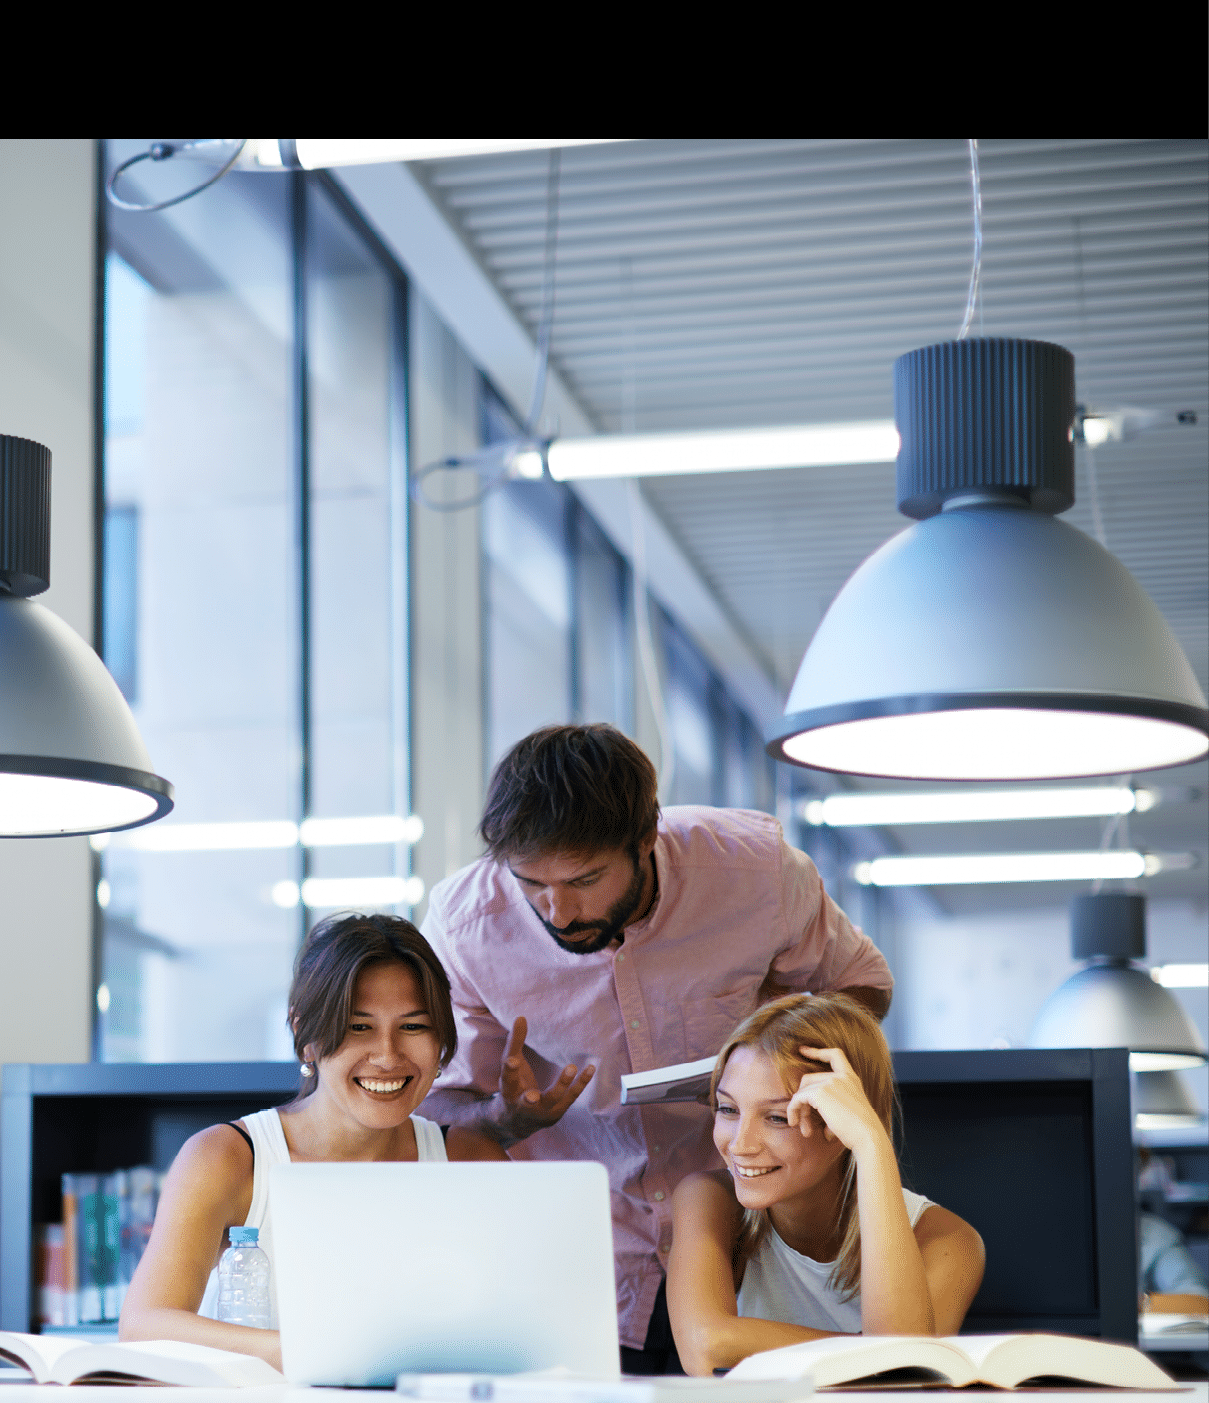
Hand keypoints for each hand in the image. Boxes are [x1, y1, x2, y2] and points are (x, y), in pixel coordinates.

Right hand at [493, 1016, 594, 1138]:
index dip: (510, 1070)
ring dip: (562, 1085)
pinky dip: (580, 1083)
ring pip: (552, 1099)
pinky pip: (570, 1097)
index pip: (508, 1079)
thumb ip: (515, 1042)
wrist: (517, 1122)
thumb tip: (521, 1017)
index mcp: (508, 1091)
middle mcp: (523, 1105)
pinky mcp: (557, 1112)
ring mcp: (542, 1111)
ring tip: (571, 1067)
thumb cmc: (513, 1087)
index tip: (512, 1060)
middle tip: (533, 1095)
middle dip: (529, 1098)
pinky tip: (590, 1069)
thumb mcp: (510, 1065)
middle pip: (527, 1100)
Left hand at [785, 1046, 884, 1154]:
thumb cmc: (861, 1131)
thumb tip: (815, 1125)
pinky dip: (793, 1109)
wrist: (868, 1136)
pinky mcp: (820, 1092)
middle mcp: (841, 1076)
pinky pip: (798, 1098)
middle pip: (810, 1079)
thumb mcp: (849, 1111)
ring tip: (804, 1130)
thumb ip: (833, 1109)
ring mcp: (831, 1082)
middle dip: (802, 1099)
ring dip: (800, 1110)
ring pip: (803, 1091)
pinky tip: (795, 1122)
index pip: (835, 1055)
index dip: (817, 1051)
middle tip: (802, 1121)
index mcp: (851, 1078)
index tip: (802, 1050)